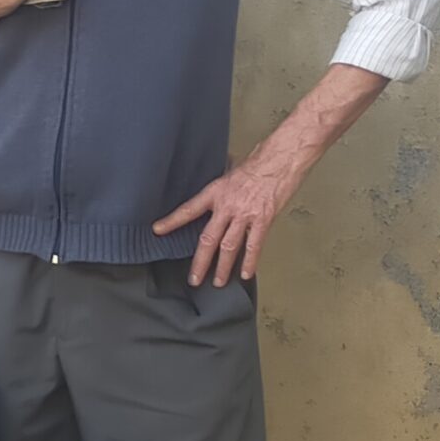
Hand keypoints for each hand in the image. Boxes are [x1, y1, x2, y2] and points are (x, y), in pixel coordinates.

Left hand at [154, 152, 300, 287]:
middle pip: (208, 239)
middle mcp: (227, 205)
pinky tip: (246, 273)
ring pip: (228, 247)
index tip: (158, 230)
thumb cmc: (260, 161)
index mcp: (216, 191)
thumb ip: (224, 182)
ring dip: (223, 267)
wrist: (281, 158)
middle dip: (200, 262)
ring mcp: (245, 214)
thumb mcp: (233, 168)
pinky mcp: (263, 219)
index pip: (189, 209)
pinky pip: (254, 245)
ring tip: (219, 282)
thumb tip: (217, 181)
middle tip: (194, 279)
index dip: (172, 221)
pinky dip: (249, 262)